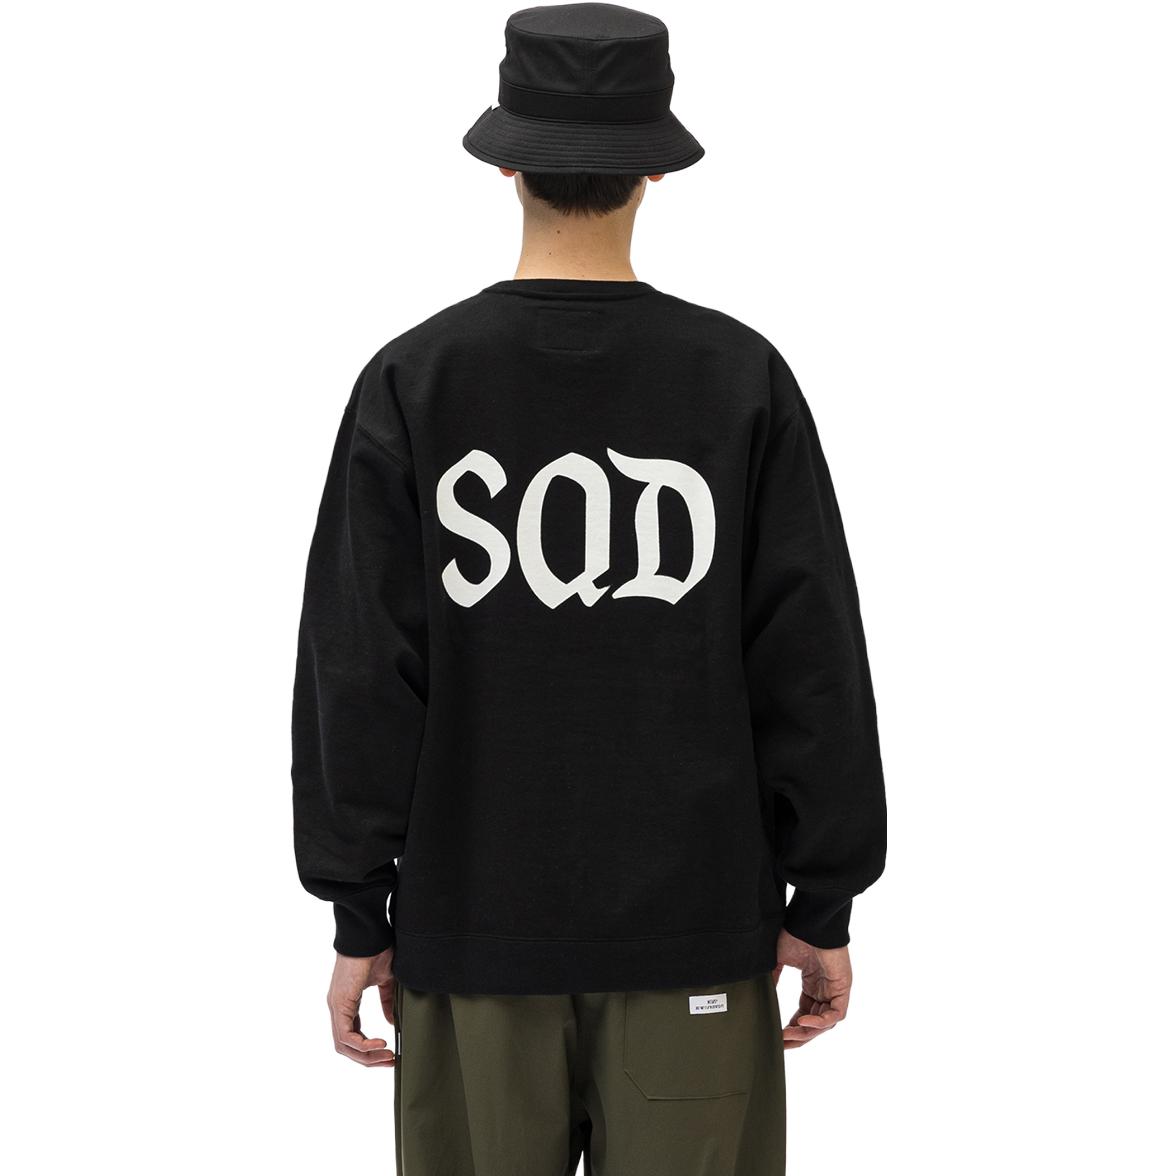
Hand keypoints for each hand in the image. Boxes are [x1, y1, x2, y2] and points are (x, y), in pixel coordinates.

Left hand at [327, 947, 397, 1066]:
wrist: (370, 933)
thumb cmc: (377, 950)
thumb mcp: (386, 981)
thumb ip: (387, 1002)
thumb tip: (392, 1022)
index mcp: (347, 1002)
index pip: (352, 1036)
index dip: (369, 1050)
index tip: (389, 1054)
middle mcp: (338, 1007)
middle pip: (346, 1047)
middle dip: (369, 1059)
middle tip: (390, 1062)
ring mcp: (336, 1006)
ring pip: (344, 1046)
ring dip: (366, 1056)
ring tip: (388, 1056)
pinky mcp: (340, 1003)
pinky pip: (346, 1035)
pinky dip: (363, 1045)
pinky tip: (381, 1043)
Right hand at [772, 928, 851, 1049]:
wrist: (809, 921)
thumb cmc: (795, 934)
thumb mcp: (778, 960)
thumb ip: (772, 979)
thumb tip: (761, 998)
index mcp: (812, 984)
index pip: (804, 1014)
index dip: (792, 1028)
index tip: (778, 1037)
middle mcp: (824, 989)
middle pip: (815, 1023)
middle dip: (799, 1036)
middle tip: (782, 1044)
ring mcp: (835, 989)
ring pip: (825, 1023)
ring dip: (807, 1032)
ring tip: (788, 1036)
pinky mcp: (843, 987)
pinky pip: (836, 1013)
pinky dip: (821, 1022)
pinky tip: (803, 1023)